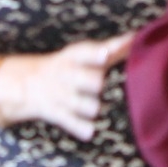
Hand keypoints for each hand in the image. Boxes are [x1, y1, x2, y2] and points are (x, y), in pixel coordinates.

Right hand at [2, 33, 134, 140]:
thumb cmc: (69, 66)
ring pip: (81, 103)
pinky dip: (81, 127)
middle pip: (83, 78)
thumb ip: (112, 47)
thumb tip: (138, 36)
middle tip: (98, 83)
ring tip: (96, 107)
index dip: (95, 54)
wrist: (29, 83)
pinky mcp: (59, 113)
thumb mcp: (84, 54)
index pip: (84, 53)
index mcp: (74, 57)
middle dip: (93, 82)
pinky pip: (71, 122)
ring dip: (90, 106)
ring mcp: (63, 95)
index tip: (105, 54)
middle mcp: (68, 75)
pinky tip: (90, 130)